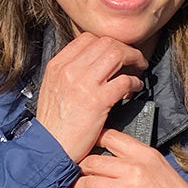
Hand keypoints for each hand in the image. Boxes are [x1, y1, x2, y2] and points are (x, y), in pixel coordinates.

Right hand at [36, 34, 147, 163]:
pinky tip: (135, 88)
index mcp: (57, 65)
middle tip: (134, 60)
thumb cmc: (54, 125)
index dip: (107, 43)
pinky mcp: (97, 101)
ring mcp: (83, 84)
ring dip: (133, 60)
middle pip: (106, 43)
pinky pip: (124, 80)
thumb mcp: (53, 89)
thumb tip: (93, 63)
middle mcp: (69, 70)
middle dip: (125, 49)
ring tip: (138, 70)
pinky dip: (135, 82)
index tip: (116, 53)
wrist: (49, 149)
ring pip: (117, 55)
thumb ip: (69, 73)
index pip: (87, 39)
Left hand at [72, 128, 187, 187]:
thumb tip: (110, 155)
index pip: (111, 137)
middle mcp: (134, 169)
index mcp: (144, 154)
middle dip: (79, 167)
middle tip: (73, 172)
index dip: (93, 140)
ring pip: (89, 184)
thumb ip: (136, 157)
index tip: (84, 146)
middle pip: (93, 161)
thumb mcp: (159, 165)